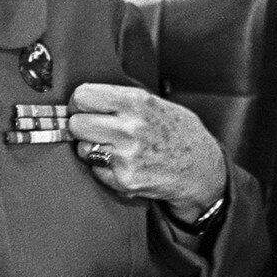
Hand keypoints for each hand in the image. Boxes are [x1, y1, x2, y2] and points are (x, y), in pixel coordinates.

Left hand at [68, 83, 226, 220]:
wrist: (201, 168)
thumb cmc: (176, 132)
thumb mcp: (154, 102)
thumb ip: (120, 98)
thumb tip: (81, 98)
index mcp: (135, 102)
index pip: (82, 96)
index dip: (78, 103)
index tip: (82, 108)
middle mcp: (130, 128)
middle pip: (75, 124)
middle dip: (81, 125)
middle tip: (93, 128)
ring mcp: (126, 156)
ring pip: (82, 148)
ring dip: (91, 147)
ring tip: (114, 146)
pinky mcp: (125, 179)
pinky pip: (95, 170)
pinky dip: (104, 168)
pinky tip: (123, 163)